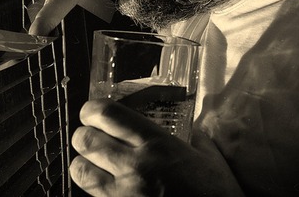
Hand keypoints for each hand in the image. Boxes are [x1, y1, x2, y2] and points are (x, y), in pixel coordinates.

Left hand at [71, 100, 244, 196]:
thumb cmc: (217, 194)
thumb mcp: (210, 158)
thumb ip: (194, 138)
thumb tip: (190, 129)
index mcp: (157, 143)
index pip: (107, 114)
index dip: (91, 110)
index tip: (91, 113)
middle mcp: (136, 165)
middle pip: (86, 139)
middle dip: (83, 136)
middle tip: (90, 138)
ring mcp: (125, 193)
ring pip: (80, 171)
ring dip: (82, 164)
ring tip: (91, 164)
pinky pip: (93, 196)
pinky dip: (93, 190)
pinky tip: (105, 188)